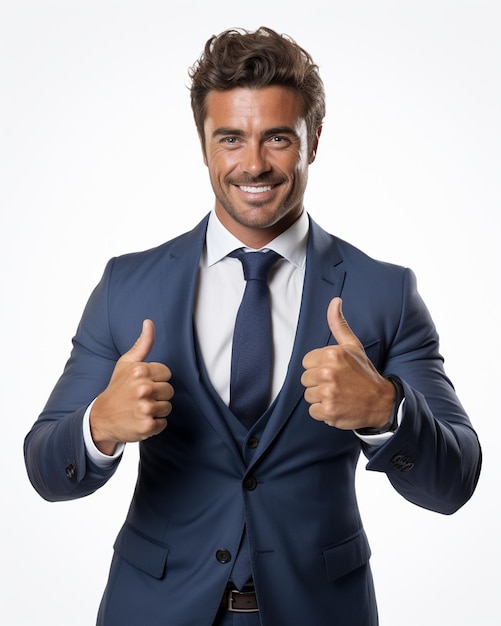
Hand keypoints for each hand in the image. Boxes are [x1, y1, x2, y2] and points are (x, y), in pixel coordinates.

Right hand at [90, 320, 172, 454]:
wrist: (101, 418)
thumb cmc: (117, 388)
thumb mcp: (126, 364)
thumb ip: (142, 344)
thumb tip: (149, 322)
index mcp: (140, 371)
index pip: (167, 374)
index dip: (156, 379)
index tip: (143, 383)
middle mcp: (143, 389)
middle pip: (170, 390)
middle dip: (158, 395)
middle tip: (141, 398)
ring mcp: (145, 408)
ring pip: (168, 407)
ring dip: (157, 410)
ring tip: (140, 408)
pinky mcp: (147, 426)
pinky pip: (163, 423)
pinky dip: (154, 424)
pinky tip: (140, 420)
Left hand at [301, 298, 394, 428]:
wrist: (382, 402)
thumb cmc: (364, 373)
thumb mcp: (352, 346)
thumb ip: (338, 324)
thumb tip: (334, 301)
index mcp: (332, 354)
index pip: (306, 362)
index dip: (318, 368)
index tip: (334, 371)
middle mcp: (328, 372)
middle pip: (305, 379)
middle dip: (318, 383)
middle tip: (338, 384)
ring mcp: (328, 392)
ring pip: (308, 395)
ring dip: (321, 398)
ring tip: (338, 395)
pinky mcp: (328, 411)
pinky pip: (313, 411)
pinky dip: (324, 412)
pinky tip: (338, 406)